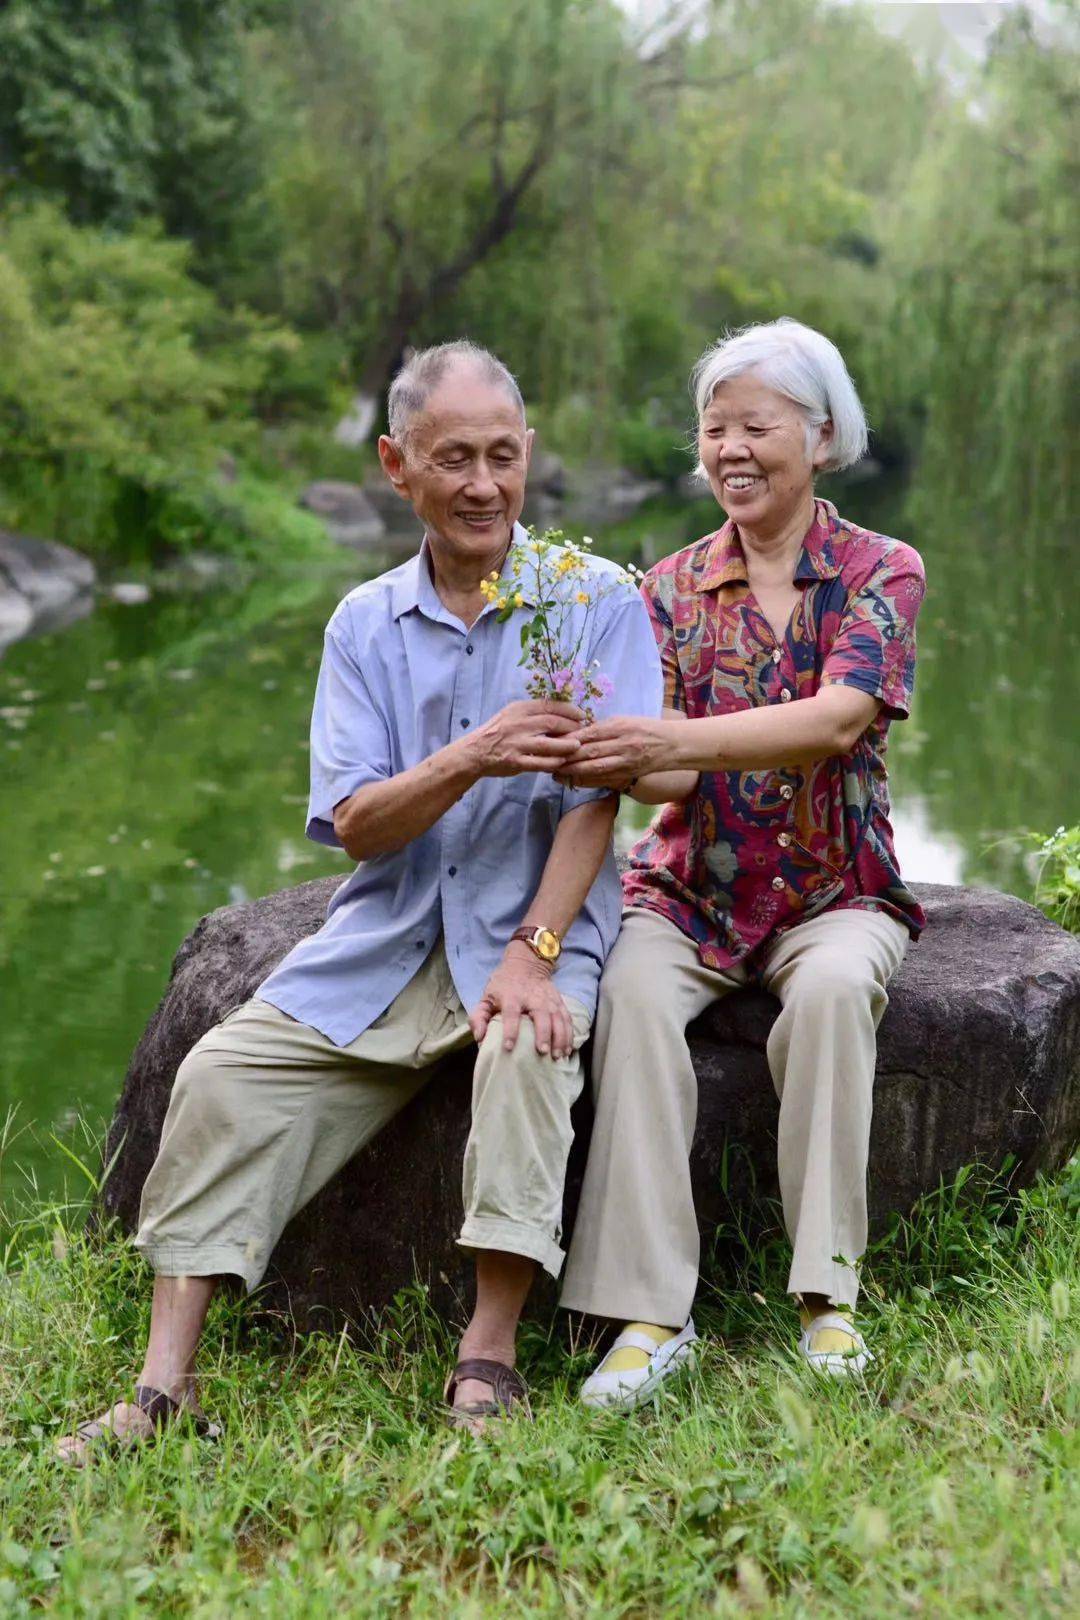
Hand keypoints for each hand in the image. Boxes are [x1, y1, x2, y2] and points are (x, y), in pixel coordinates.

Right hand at [469, 699, 584, 778]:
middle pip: (552, 722)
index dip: (569, 709)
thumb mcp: (512, 714)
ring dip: (567, 745)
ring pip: (549, 744)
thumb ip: (533, 713)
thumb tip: (561, 712)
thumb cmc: (497, 731)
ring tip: (578, 746)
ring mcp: (516, 743)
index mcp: (519, 709)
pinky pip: (540, 763)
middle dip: (572, 726)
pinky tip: (562, 761)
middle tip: (583, 731)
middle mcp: (518, 724)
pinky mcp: (515, 761)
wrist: (474, 751)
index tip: (582, 715)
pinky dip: (554, 762)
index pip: (549, 705)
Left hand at [469, 943, 574, 1058]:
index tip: (509, 1047)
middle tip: (543, 1052)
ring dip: (560, 1038)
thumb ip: (479, 1017)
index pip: (511, 1014)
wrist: (526, 963)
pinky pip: (567, 1019)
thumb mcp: (486, 997)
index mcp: (512, 997)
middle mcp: (533, 998)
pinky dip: (569, 1035)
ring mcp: (549, 1000)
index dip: (510, 1031)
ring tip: (558, 1056)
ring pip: (558, 1019)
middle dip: (543, 1034)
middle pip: (541, 1016)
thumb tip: (479, 1038)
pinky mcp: (559, 1002)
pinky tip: (567, 1050)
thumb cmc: (503, 985)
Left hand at [554, 715, 671, 789]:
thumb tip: (577, 732)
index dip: (570, 739)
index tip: (553, 741)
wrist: (672, 744)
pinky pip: (605, 778)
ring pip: (595, 767)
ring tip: (557, 772)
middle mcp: (622, 744)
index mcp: (619, 727)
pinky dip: (588, 780)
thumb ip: (602, 727)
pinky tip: (574, 781)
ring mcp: (626, 761)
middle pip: (589, 752)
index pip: (589, 733)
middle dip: (567, 757)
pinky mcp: (628, 774)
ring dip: (574, 771)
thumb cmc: (646, 728)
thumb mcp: (624, 720)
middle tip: (549, 759)